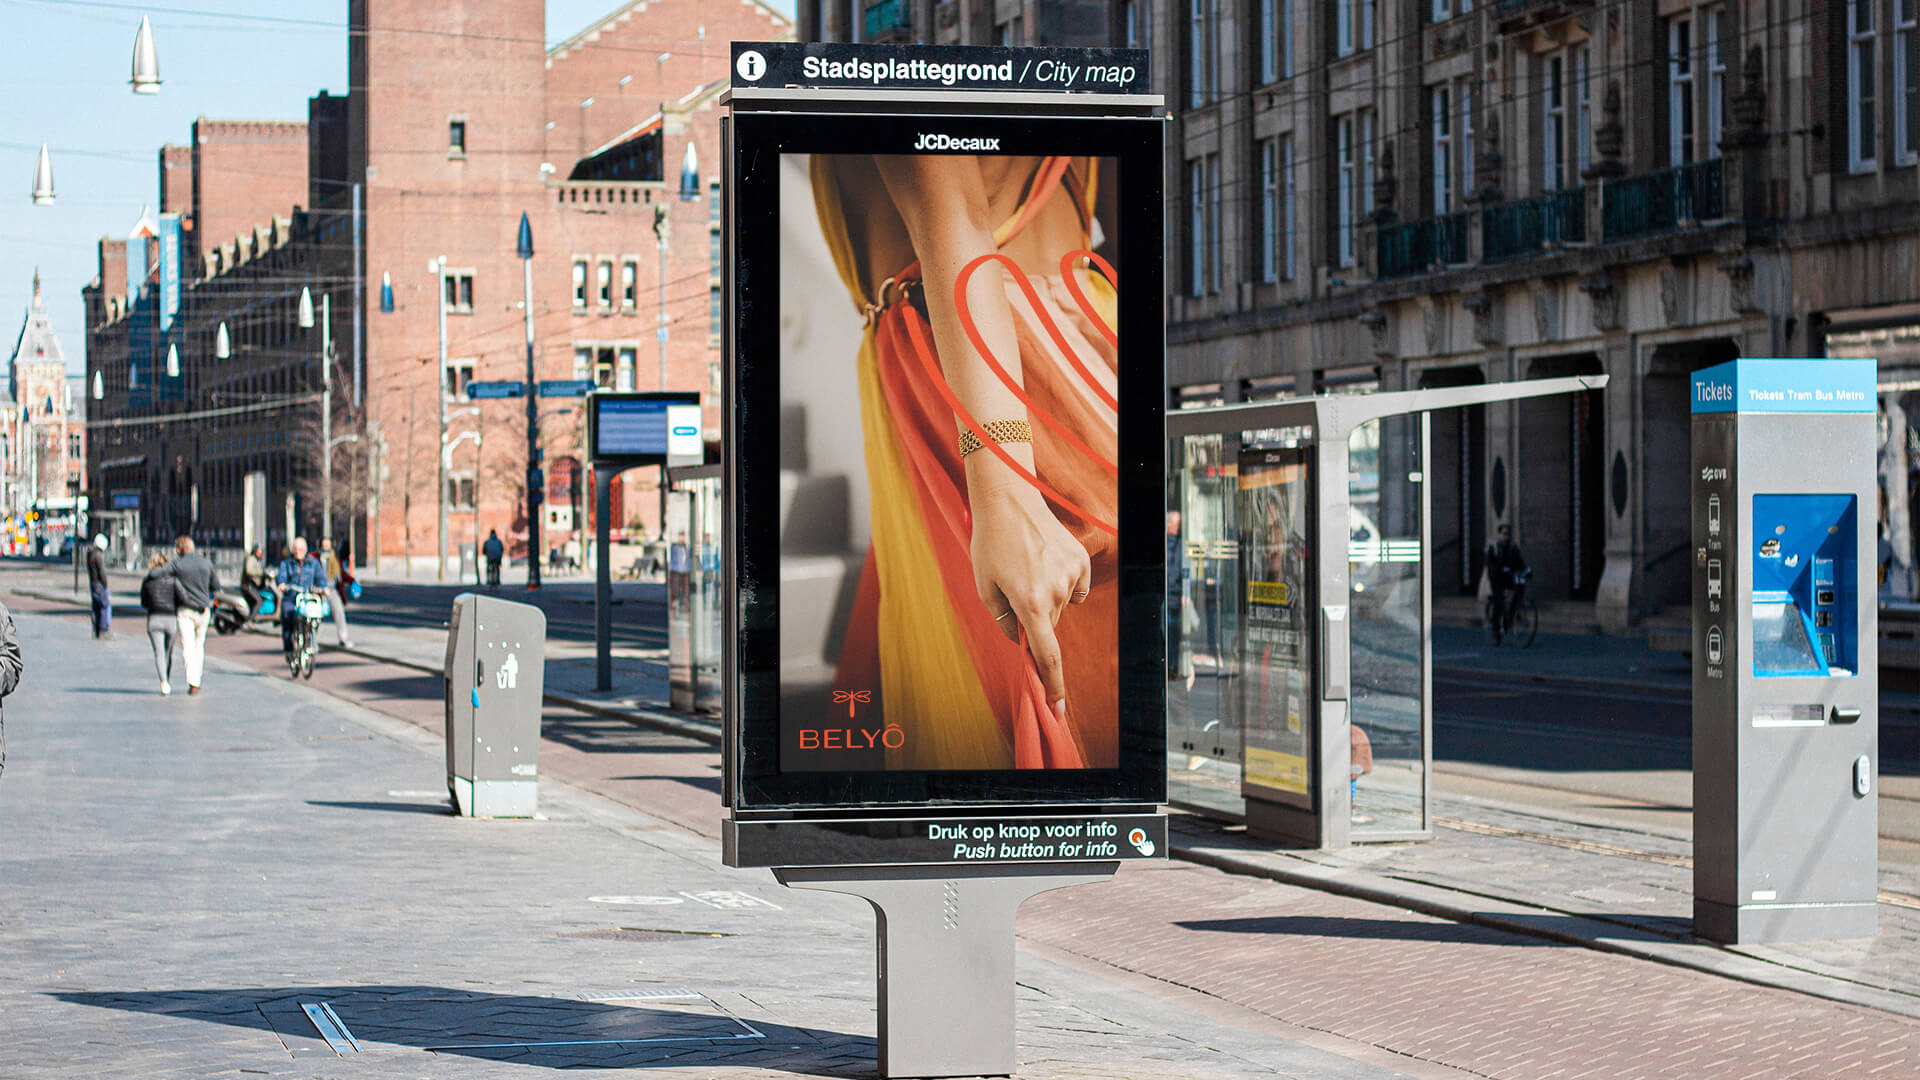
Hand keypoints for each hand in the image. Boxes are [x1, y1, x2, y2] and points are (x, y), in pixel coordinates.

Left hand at [968, 479, 1090, 716]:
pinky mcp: (1081, 561)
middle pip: (1049, 626)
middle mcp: (1057, 591)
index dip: (1052, 686)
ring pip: (1061, 605)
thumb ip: (1004, 621)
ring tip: (1026, 566)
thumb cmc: (990, 544)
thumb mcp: (985, 587)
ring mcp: (1073, 575)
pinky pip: (1075, 587)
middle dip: (1034, 619)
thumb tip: (1022, 640)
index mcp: (1030, 603)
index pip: (1047, 656)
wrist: (1010, 500)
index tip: (1058, 710)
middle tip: (1014, 590)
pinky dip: (1062, 582)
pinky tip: (1045, 560)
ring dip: (1045, 597)